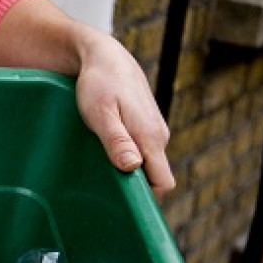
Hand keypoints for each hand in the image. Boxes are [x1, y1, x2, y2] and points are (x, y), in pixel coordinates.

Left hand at [74, 31, 174, 196]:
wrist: (106, 58)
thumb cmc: (99, 84)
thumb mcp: (101, 114)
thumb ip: (117, 141)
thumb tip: (132, 168)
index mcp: (151, 138)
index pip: (163, 183)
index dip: (148, 198)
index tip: (123, 204)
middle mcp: (158, 137)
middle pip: (156, 177)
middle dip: (136, 189)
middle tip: (105, 192)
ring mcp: (153, 132)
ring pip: (148, 164)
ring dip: (130, 172)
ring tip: (102, 173)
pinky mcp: (145, 127)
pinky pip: (142, 152)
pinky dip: (128, 159)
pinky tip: (107, 156)